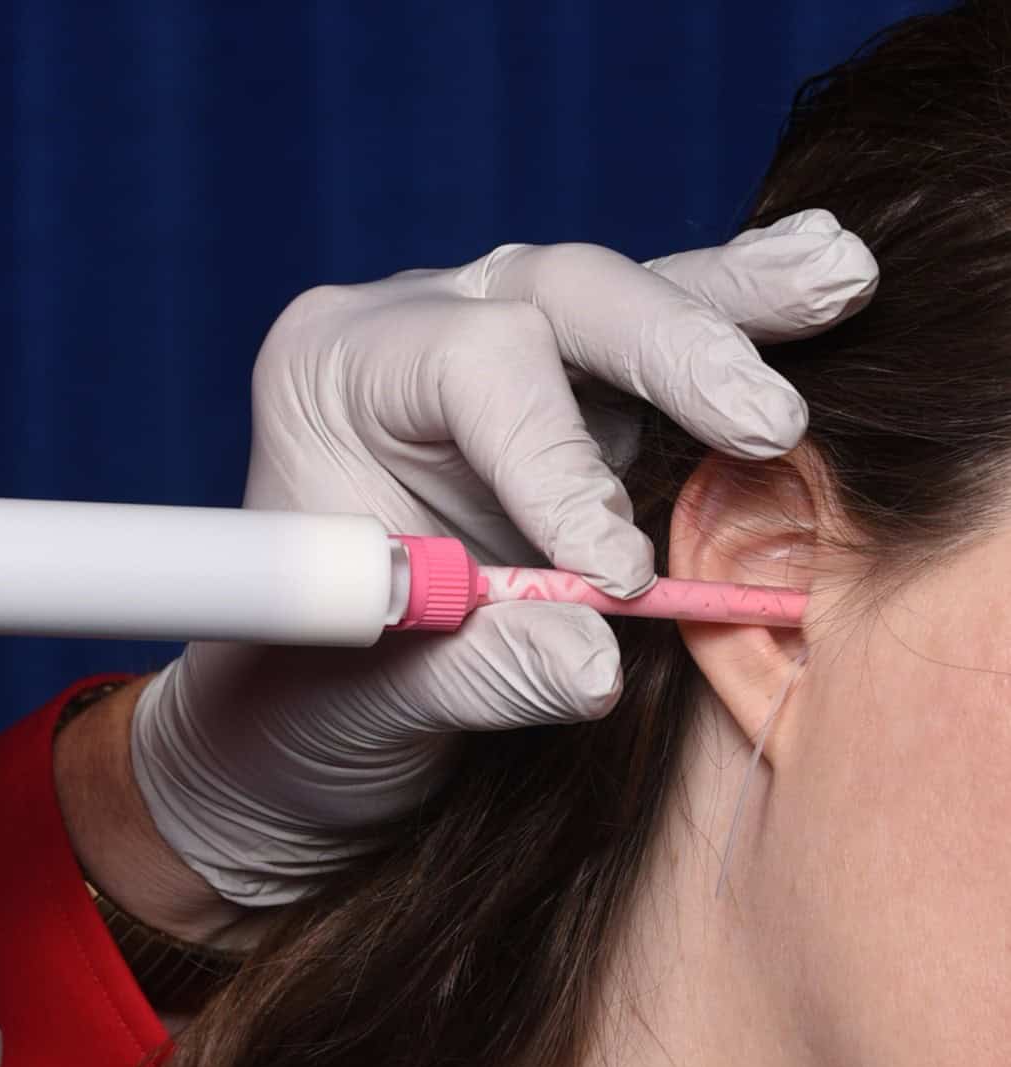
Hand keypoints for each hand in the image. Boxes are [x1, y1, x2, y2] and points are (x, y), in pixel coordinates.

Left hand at [131, 209, 876, 908]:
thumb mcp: (366, 703)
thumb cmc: (308, 701)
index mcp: (329, 375)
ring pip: (621, 301)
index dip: (554, 460)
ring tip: (831, 280)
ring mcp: (500, 349)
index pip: (468, 365)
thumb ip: (474, 673)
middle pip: (557, 295)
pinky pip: (653, 349)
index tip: (613, 573)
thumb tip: (597, 664)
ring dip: (728, 306)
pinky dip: (733, 324)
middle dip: (669, 352)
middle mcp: (416, 333)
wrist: (307, 714)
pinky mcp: (571, 396)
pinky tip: (820, 286)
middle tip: (765, 420)